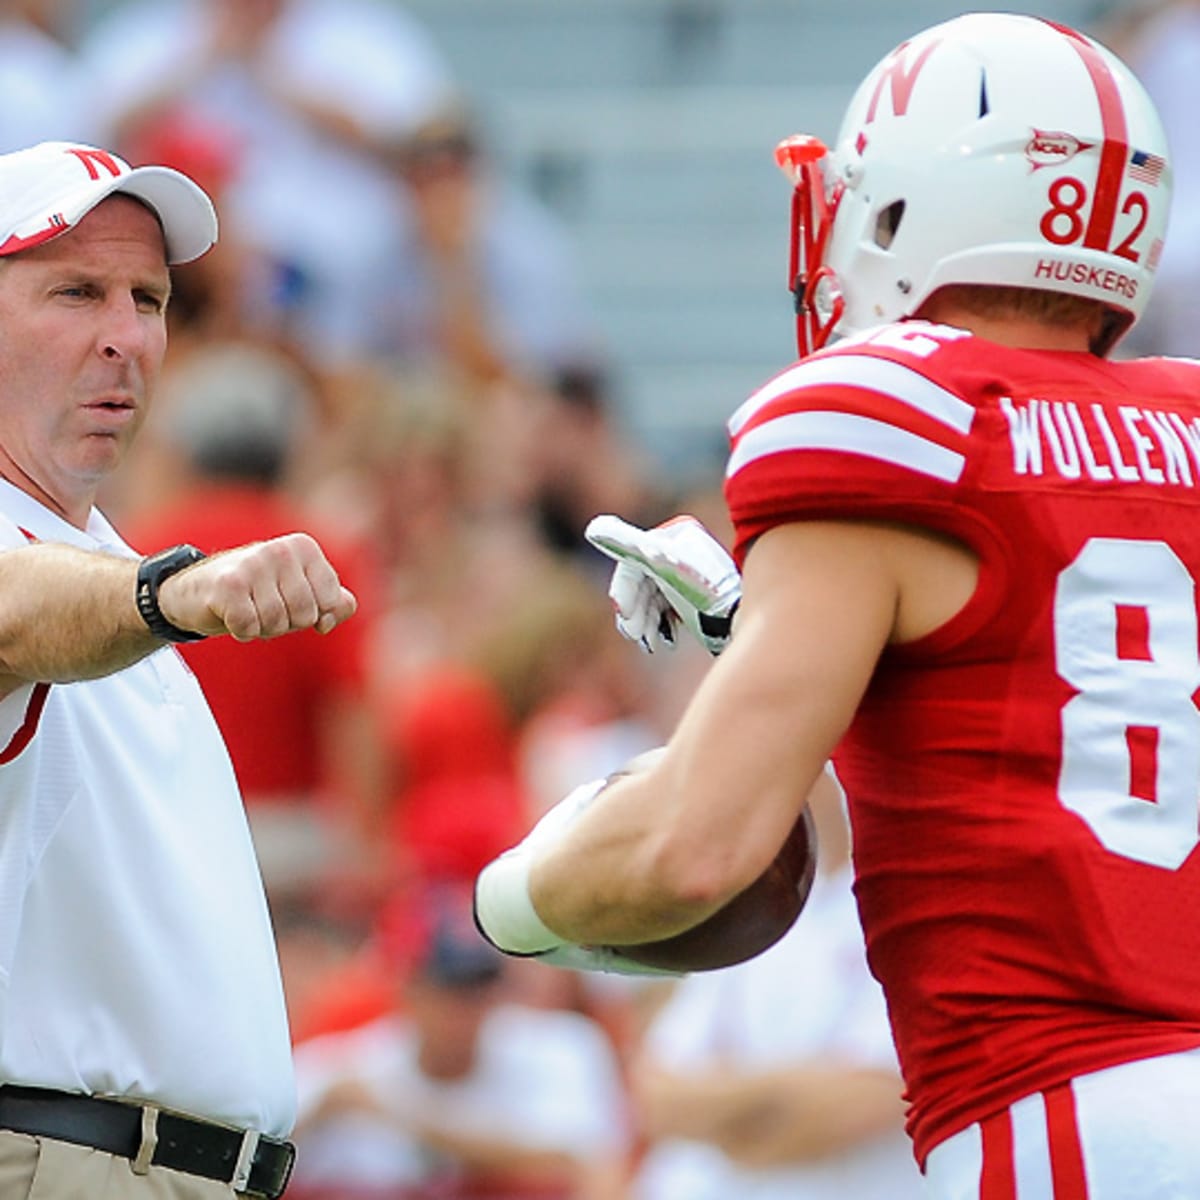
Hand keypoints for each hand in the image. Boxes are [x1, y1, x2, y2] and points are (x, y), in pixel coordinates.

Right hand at [157, 533, 356, 640]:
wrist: (196, 590)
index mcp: (304, 548)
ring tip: (249, 609)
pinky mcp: (228, 585)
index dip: (313, 614)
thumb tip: (337, 612)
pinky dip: (242, 631)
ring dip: (263, 628)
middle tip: (265, 607)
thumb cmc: (258, 592)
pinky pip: (250, 627)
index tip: (290, 602)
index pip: (330, 602)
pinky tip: (231, 615)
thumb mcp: (301, 592)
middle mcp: (280, 549)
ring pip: (278, 623)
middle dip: (287, 623)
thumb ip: (334, 602)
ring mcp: (253, 564)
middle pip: (306, 615)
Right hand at [585, 514, 741, 654]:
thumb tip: (592, 528)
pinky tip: (664, 640)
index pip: (632, 562)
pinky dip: (658, 626)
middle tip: (636, 635)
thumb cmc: (706, 589)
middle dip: (635, 611)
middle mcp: (681, 551)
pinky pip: (665, 611)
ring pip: (651, 600)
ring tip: (650, 642)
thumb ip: (626, 545)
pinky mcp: (694, 599)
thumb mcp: (662, 564)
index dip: (623, 591)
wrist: (746, 619)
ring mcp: (688, 575)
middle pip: (641, 583)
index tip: (626, 619)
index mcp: (674, 534)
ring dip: (644, 623)